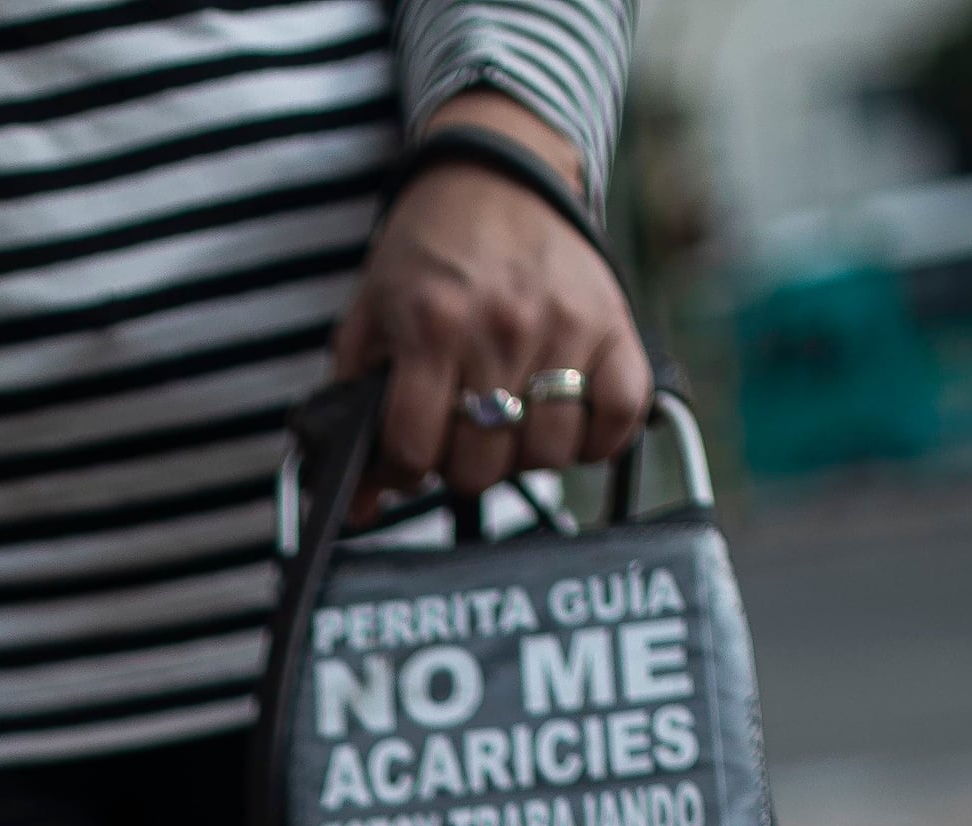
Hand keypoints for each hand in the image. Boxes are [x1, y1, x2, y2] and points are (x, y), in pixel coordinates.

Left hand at [333, 93, 650, 501]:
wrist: (495, 174)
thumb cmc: (429, 251)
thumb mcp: (371, 316)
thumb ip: (354, 406)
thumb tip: (359, 503)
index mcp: (433, 324)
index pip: (416, 448)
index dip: (406, 467)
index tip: (412, 451)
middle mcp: (501, 326)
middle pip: (483, 463)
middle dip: (463, 463)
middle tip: (462, 432)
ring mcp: (564, 327)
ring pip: (550, 454)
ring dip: (526, 454)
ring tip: (512, 421)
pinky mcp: (614, 324)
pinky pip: (618, 418)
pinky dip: (596, 437)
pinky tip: (566, 418)